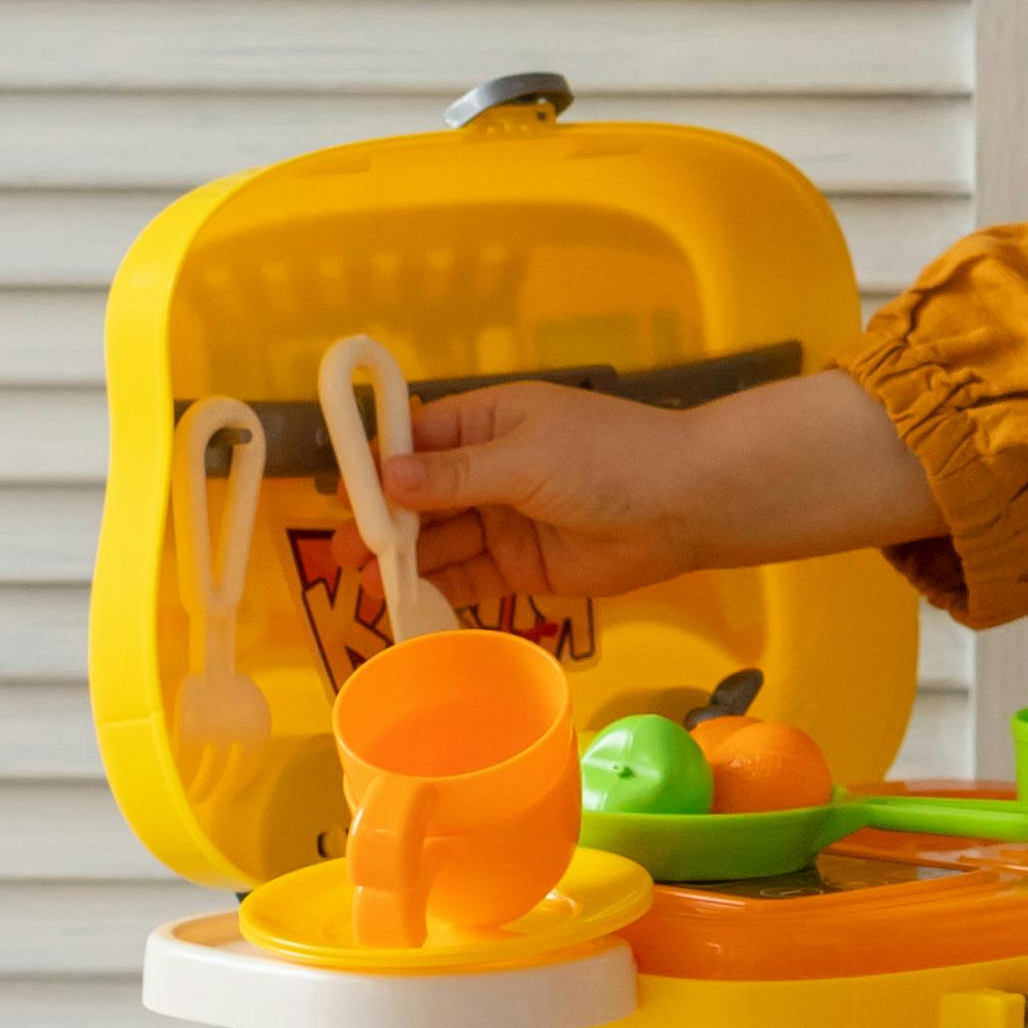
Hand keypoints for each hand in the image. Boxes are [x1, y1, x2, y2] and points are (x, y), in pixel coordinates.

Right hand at [383, 363, 931, 621]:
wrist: (686, 505)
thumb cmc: (607, 459)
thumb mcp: (524, 457)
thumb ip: (454, 475)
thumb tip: (386, 477)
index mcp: (490, 422)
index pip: (417, 440)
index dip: (378, 466)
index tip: (341, 494)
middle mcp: (491, 469)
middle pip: (421, 497)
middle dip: (383, 523)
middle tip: (345, 555)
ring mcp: (505, 519)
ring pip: (440, 541)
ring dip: (404, 561)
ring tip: (365, 584)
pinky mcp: (522, 566)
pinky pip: (469, 578)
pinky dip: (438, 591)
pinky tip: (405, 605)